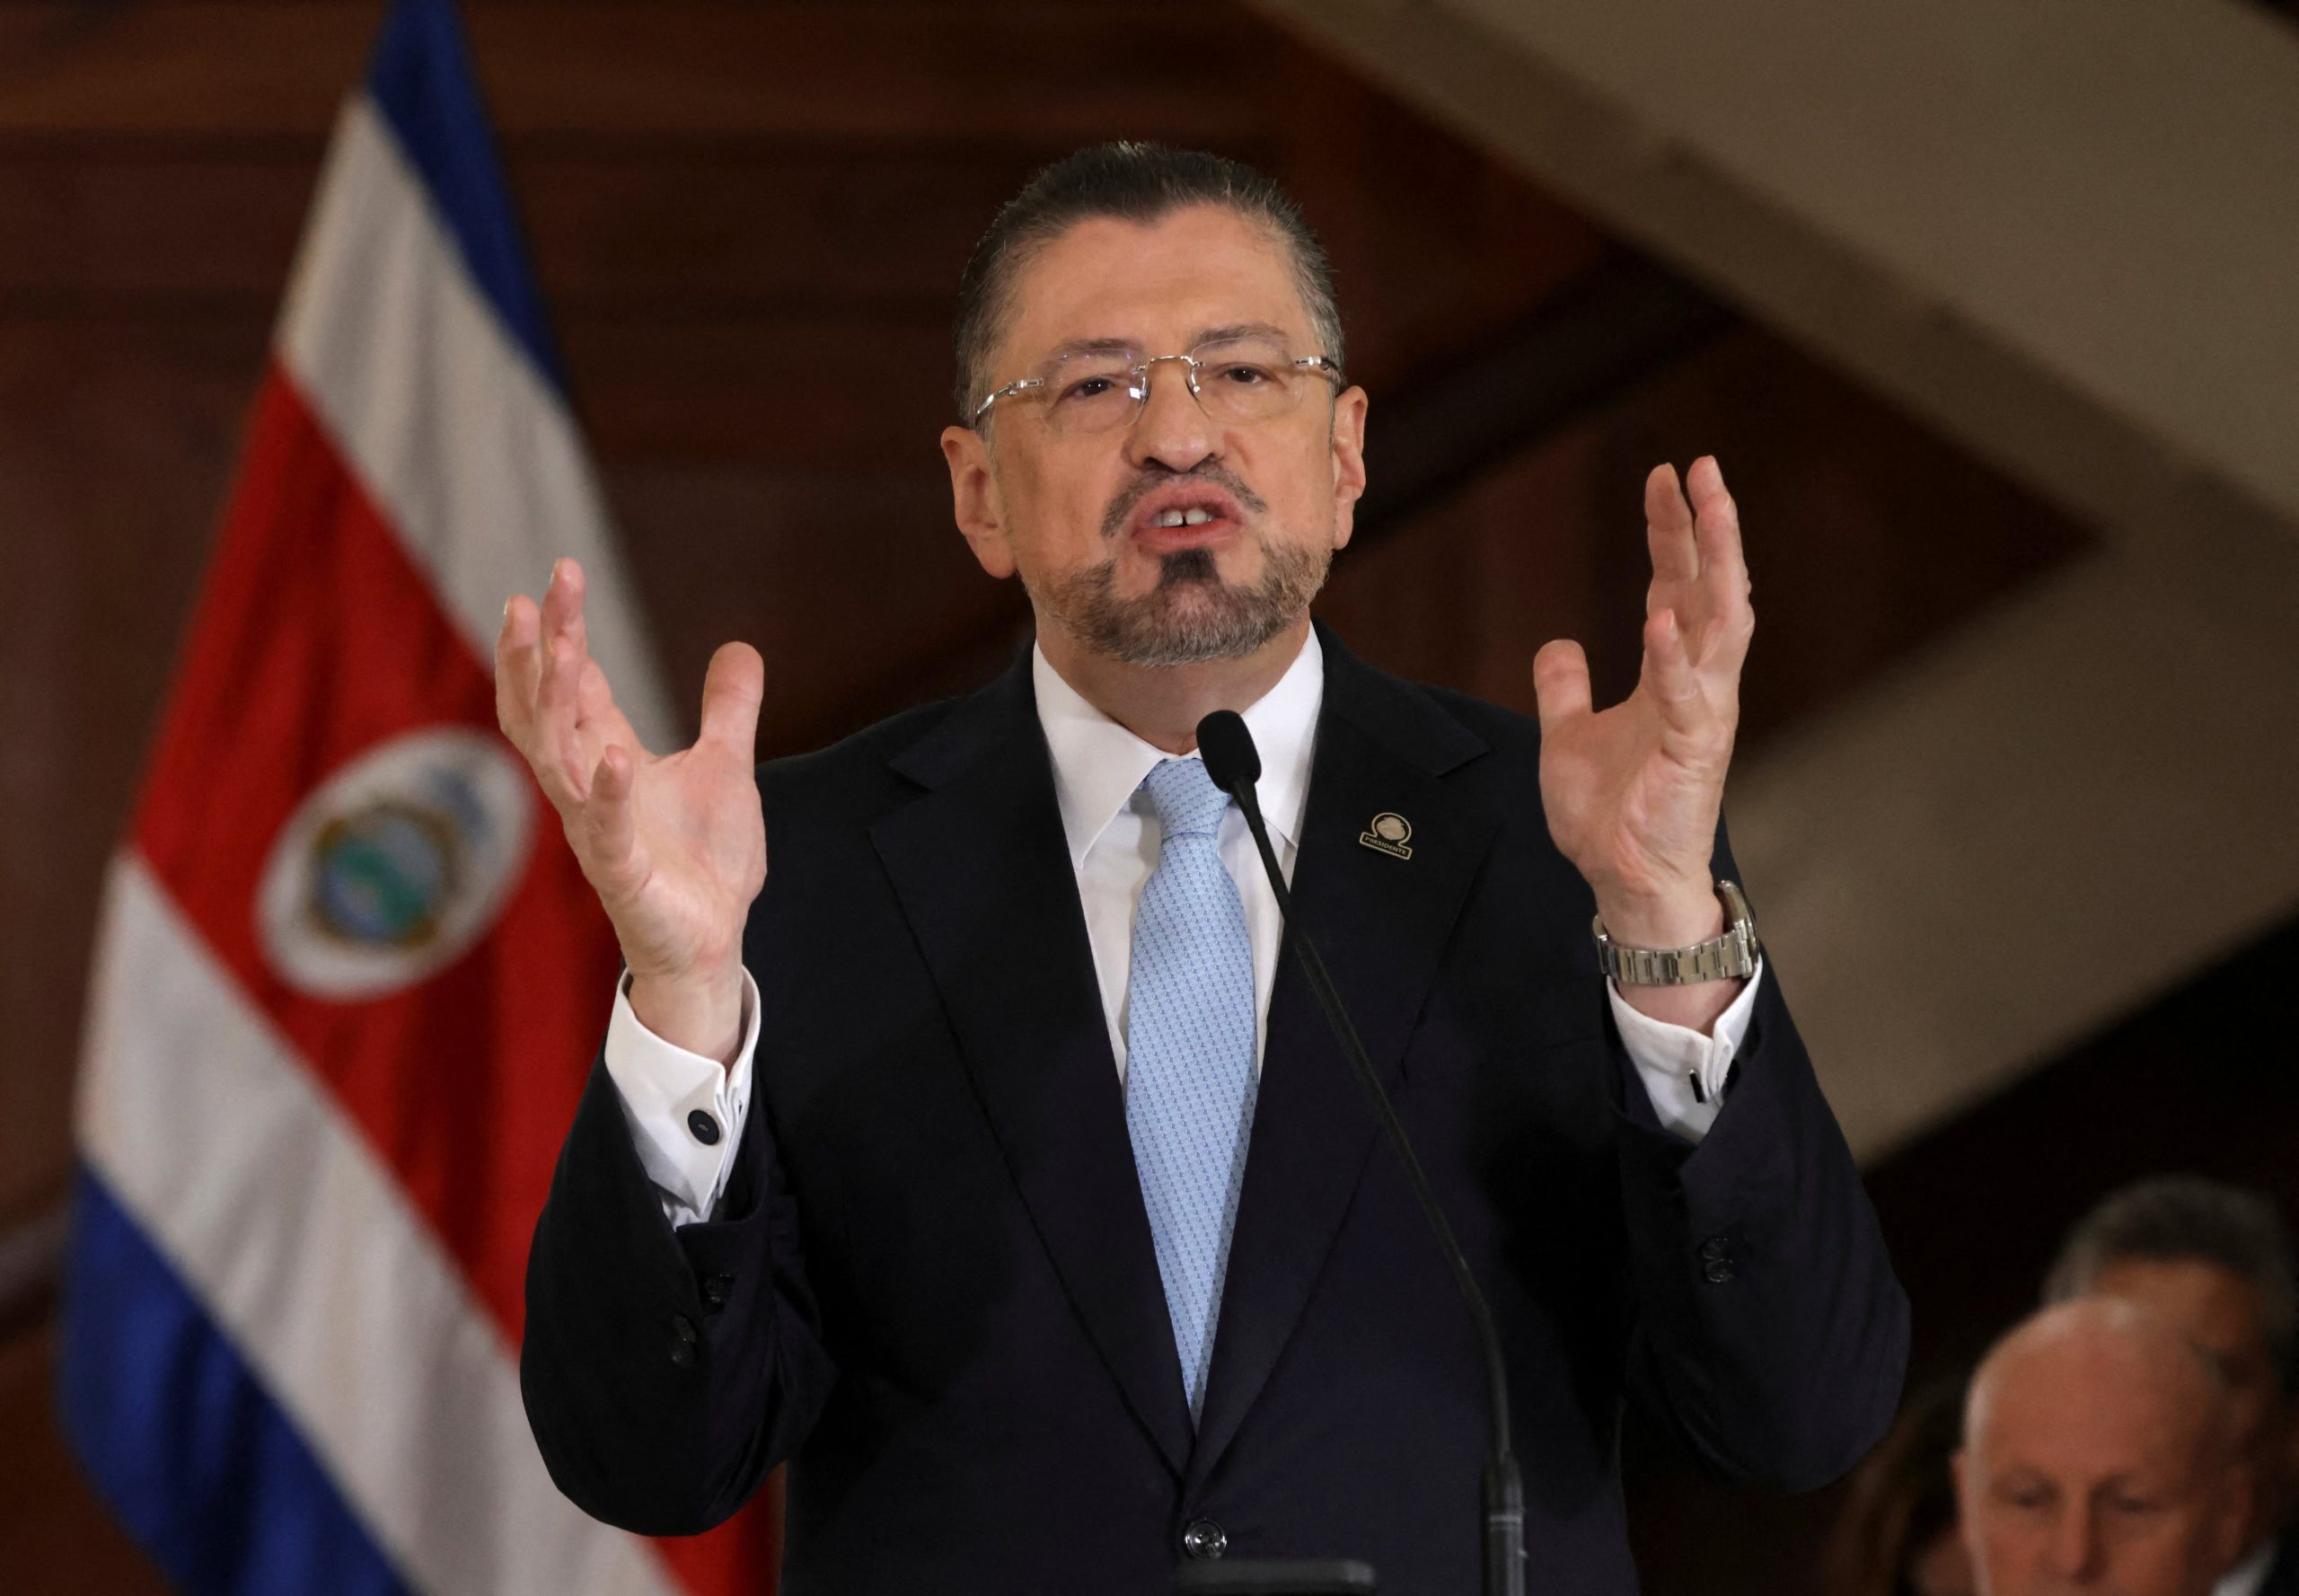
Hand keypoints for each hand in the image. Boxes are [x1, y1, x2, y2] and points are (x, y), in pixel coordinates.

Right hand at [495, 558, 765, 1059]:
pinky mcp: (623, 876)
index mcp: (607, 759)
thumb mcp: (725, 769)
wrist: (711, 943)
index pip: (573, 687)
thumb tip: (739, 648)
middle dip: (540, 652)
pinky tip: (613, 754)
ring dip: (554, 706)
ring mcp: (599, 832)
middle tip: (537, 593)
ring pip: (557, 761)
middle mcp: (589, 790)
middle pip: (546, 711)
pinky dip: (608, 794)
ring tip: (560, 650)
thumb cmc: (703, 863)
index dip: (561, 634)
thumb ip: (727, 710)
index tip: (558, 577)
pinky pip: (607, 832)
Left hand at [1532, 457, 1752, 952]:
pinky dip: (1674, 656)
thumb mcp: (1569, 736)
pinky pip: (1688, 696)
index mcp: (1672, 673)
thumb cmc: (1609, 815)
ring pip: (1721, 624)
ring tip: (1711, 508)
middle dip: (1710, 526)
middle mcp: (1698, 683)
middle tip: (1703, 467)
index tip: (1665, 477)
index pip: (1677, 584)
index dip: (1671, 531)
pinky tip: (1661, 617)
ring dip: (1718, 564)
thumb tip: (1559, 643)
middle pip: (1711, 588)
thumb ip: (1564, 688)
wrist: (1623, 879)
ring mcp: (1702, 714)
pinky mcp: (1693, 752)